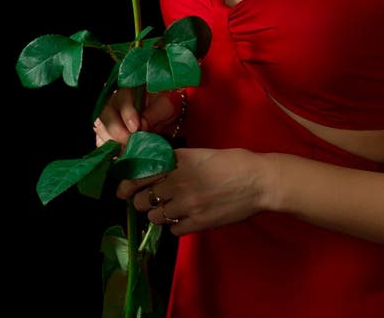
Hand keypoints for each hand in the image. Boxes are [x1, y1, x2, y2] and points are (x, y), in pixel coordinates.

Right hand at [93, 88, 178, 146]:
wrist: (162, 117)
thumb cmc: (163, 106)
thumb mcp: (166, 105)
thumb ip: (154, 113)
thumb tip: (142, 125)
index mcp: (128, 90)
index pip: (122, 99)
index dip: (127, 113)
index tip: (136, 127)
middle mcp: (113, 102)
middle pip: (105, 115)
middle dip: (117, 131)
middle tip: (130, 141)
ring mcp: (107, 118)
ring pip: (101, 130)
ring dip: (112, 142)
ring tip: (127, 150)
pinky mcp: (105, 134)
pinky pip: (101, 142)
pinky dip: (109, 151)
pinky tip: (120, 156)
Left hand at [116, 147, 273, 234]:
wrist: (260, 181)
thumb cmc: (236, 162)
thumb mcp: (203, 154)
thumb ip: (181, 161)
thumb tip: (161, 169)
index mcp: (180, 160)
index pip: (142, 173)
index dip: (129, 183)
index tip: (124, 189)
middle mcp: (179, 181)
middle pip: (142, 199)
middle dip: (142, 201)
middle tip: (149, 201)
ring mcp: (187, 204)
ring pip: (155, 217)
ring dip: (159, 214)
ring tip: (169, 210)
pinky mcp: (198, 223)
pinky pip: (174, 230)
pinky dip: (176, 226)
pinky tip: (185, 218)